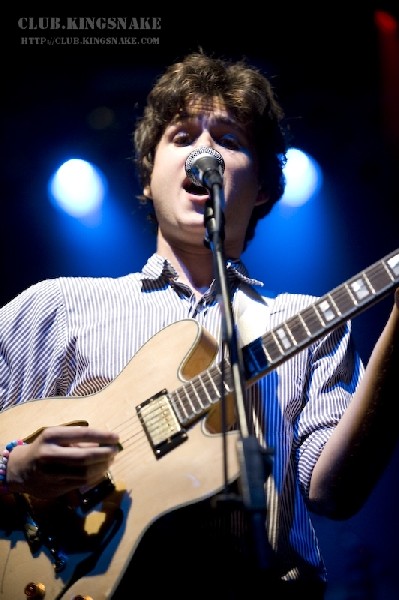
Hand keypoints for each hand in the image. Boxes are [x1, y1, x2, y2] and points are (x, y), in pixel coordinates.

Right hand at [5, 425, 119, 498]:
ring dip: (103, 466)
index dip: (103, 436)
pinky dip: (95, 476)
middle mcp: (49, 454)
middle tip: (116, 450)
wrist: (20, 469)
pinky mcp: (54, 488)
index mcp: (51, 436)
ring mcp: (51, 474)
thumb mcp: (56, 436)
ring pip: (85, 472)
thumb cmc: (45, 447)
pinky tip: (101, 470)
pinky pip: (81, 483)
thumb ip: (77, 437)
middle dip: (105, 453)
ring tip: (110, 460)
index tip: (117, 437)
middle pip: (85, 456)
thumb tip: (105, 441)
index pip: (83, 434)